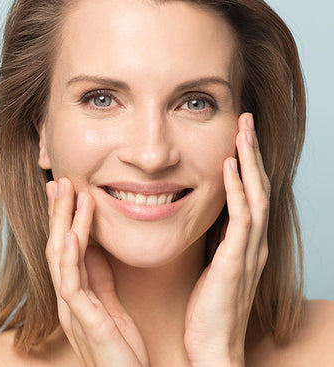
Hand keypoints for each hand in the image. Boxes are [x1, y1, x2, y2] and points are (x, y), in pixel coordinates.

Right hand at [45, 179, 149, 366]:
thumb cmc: (119, 343)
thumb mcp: (109, 302)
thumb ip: (99, 275)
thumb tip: (94, 245)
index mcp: (76, 291)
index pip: (65, 246)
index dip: (64, 217)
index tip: (66, 189)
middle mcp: (68, 297)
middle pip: (58, 245)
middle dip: (58, 212)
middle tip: (60, 181)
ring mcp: (74, 309)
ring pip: (61, 258)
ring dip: (63, 224)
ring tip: (67, 194)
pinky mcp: (86, 322)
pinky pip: (73, 285)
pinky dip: (70, 258)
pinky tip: (71, 236)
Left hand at [184, 113, 269, 366]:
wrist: (213, 347)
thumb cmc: (209, 308)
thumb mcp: (214, 267)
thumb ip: (216, 242)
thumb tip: (207, 219)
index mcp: (246, 243)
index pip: (250, 195)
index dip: (247, 165)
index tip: (238, 138)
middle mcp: (253, 243)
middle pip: (258, 187)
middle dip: (252, 152)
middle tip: (246, 121)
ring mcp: (248, 251)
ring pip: (255, 195)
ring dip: (249, 161)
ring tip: (243, 130)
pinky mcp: (236, 261)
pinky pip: (241, 218)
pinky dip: (238, 190)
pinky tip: (230, 166)